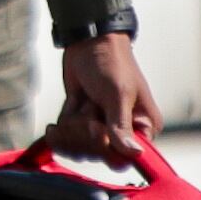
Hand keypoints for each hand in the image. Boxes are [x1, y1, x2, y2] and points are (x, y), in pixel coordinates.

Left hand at [46, 32, 160, 163]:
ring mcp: (100, 129)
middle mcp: (124, 133)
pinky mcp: (79, 123)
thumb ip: (121, 126)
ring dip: (71, 126)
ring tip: (81, 102)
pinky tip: (57, 122)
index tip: (96, 127)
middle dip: (84, 130)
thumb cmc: (111, 63)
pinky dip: (59, 130)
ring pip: (78, 148)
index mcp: (143, 128)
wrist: (88, 42)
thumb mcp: (118, 94)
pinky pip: (65, 141)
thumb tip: (135, 154)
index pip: (123, 157)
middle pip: (96, 154)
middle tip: (89, 104)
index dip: (103, 147)